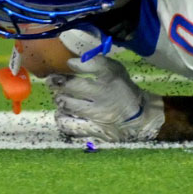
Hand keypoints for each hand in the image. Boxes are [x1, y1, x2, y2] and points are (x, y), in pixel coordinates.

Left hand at [46, 55, 164, 141]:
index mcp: (109, 81)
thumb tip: (71, 62)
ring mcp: (97, 117)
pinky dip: (62, 118)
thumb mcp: (114, 70)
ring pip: (66, 106)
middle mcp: (103, 99)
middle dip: (57, 83)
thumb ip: (95, 63)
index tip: (68, 65)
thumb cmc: (121, 89)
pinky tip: (64, 114)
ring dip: (60, 100)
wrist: (139, 116)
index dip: (74, 66)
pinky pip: (69, 126)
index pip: (90, 69)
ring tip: (61, 98)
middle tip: (53, 82)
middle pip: (70, 88)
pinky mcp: (94, 131)